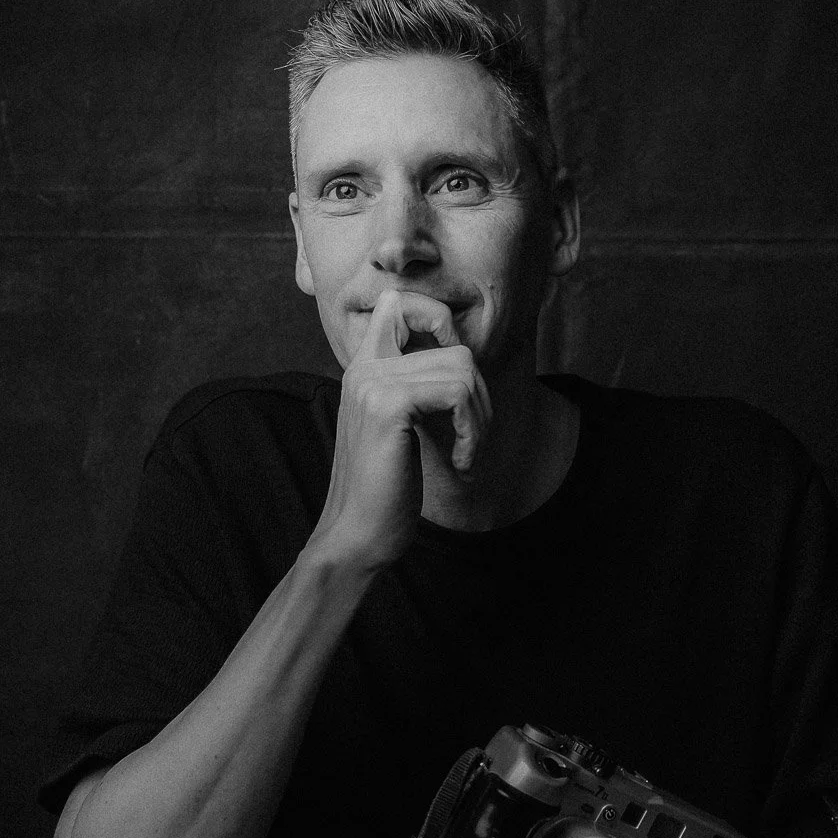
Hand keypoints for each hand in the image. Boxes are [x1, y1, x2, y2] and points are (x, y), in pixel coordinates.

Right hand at [312, 290, 491, 567]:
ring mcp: (373, 381)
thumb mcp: (403, 428)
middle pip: (455, 348)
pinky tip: (461, 463)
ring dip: (480, 420)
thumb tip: (465, 358)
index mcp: (364, 367)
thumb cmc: (385, 490)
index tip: (456, 383)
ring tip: (466, 454)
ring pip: (464, 370)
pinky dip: (473, 432)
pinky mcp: (389, 404)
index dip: (438, 321)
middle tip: (471, 441)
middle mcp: (364, 366)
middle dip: (480, 399)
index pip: (398, 302)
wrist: (357, 535)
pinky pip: (459, 394)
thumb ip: (419, 388)